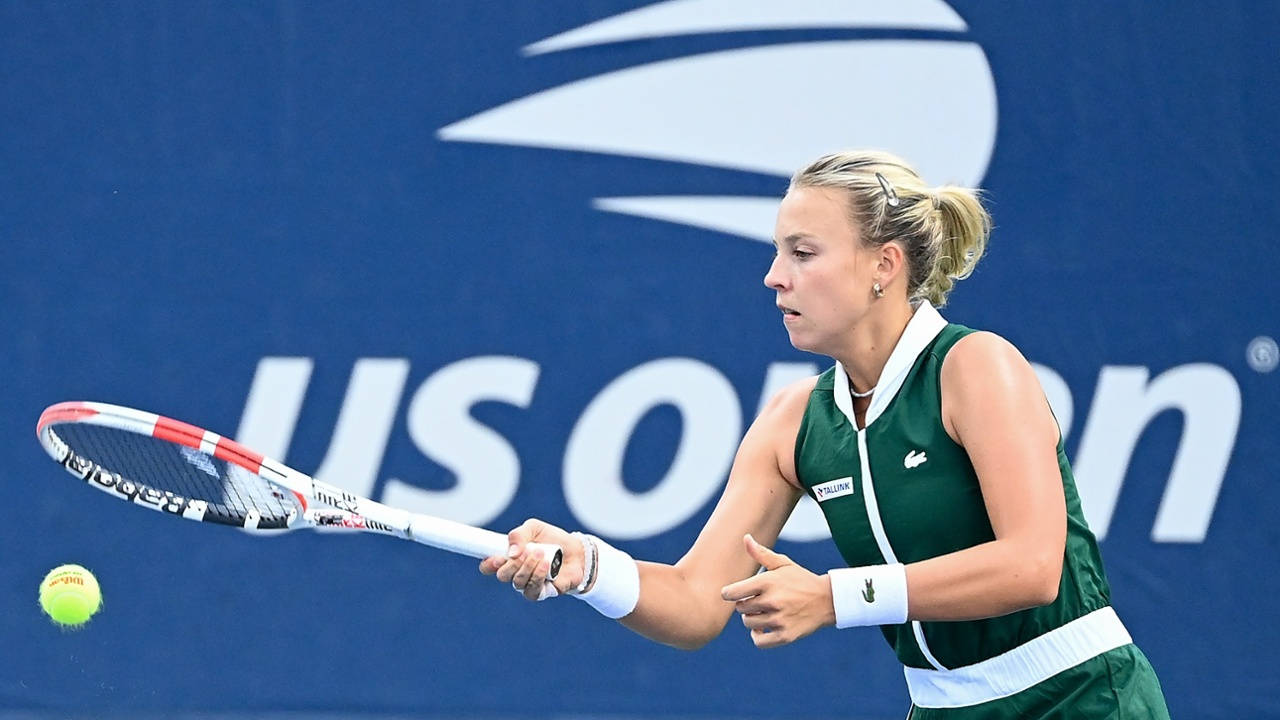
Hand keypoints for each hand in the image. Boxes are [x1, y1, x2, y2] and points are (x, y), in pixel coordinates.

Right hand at [479, 518, 582, 601]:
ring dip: (528, 566)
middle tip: (526, 552)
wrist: (577, 551)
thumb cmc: (553, 540)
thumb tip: (511, 552)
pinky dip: (538, 576)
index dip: (488, 564)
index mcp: (509, 557)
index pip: (488, 566)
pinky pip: (532, 590)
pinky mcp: (541, 592)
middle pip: (502, 575)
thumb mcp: (535, 528)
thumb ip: (519, 534)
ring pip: (517, 582)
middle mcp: (515, 572)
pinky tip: (547, 565)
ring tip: (542, 554)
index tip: (496, 557)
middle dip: (512, 563)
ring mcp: (527, 583)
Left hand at [721, 534, 835, 648]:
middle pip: (740, 608)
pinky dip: (758, 636)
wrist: (827, 600)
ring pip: (748, 623)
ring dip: (752, 618)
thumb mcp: (783, 564)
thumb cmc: (800, 579)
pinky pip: (759, 641)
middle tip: (758, 600)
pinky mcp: (785, 636)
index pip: (732, 593)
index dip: (729, 593)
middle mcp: (772, 601)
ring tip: (763, 612)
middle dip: (746, 604)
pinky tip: (763, 628)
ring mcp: (779, 620)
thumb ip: (761, 554)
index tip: (733, 593)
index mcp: (767, 582)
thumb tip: (746, 538)